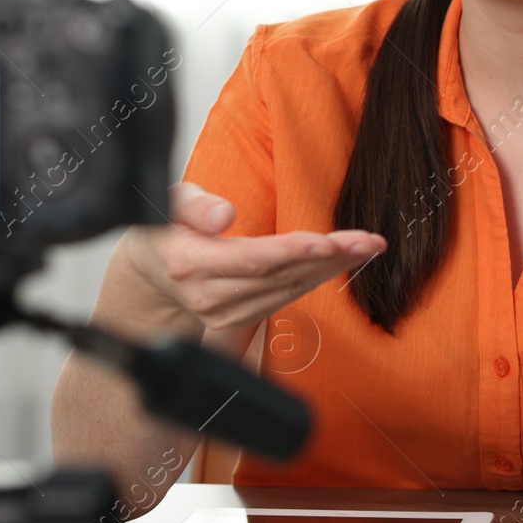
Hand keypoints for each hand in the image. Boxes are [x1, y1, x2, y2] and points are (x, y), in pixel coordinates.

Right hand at [122, 182, 385, 338]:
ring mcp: (224, 313)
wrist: (152, 268)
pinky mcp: (241, 319)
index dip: (292, 251)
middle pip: (280, 276)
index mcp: (189, 264)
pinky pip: (287, 295)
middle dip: (330, 257)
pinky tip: (345, 259)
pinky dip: (319, 276)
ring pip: (290, 288)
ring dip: (333, 267)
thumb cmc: (165, 226)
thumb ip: (192, 206)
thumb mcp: (166, 203)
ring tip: (368, 245)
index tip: (328, 241)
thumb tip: (224, 215)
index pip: (251, 259)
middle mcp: (209, 296)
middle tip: (370, 241)